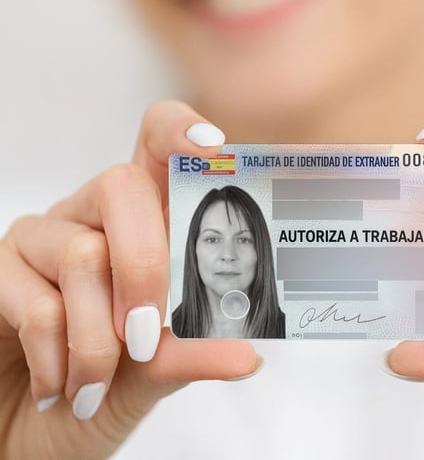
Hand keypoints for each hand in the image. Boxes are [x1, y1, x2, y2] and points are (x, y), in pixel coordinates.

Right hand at [0, 101, 260, 459]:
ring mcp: (41, 240)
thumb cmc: (105, 387)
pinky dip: (60, 358)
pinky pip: (36, 303)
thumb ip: (195, 353)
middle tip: (147, 336)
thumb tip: (249, 354)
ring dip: (99, 338)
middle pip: (123, 187)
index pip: (157, 146)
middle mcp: (92, 218)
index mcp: (143, 224)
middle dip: (146, 267)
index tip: (216, 151)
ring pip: (82, 254)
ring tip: (98, 382)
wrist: (36, 431)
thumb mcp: (158, 371)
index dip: (182, 132)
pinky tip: (61, 387)